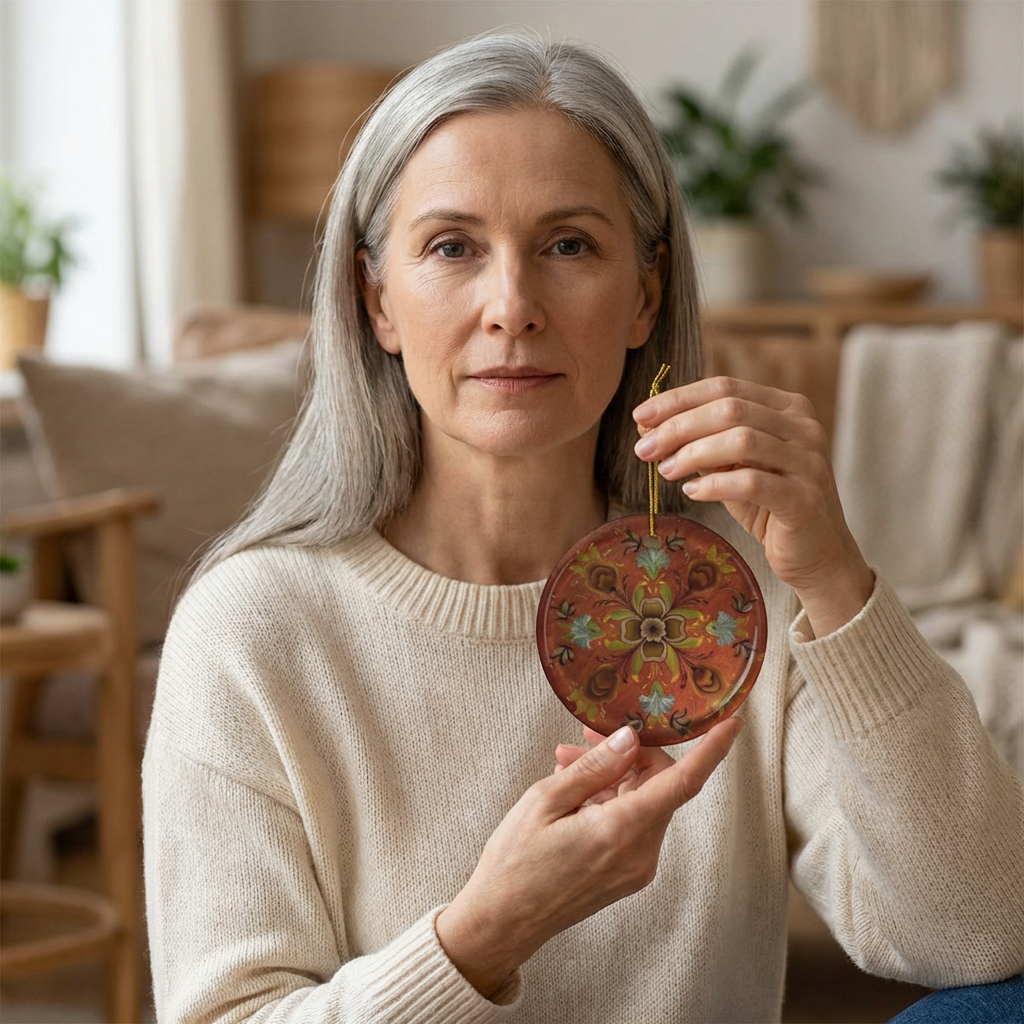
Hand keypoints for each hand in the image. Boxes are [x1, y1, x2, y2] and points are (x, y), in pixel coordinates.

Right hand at [435, 717, 742, 998]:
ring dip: (615, 776)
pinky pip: (633, 824)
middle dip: (630, 754)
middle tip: (586, 736)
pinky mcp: (626, 875)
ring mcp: (636, 868)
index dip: (710, 750)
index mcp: (621, 830)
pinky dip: (612, 800)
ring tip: (566, 763)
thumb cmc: (515, 862)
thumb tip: (629, 739)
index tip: (732, 724)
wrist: (501, 924)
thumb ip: (593, 767)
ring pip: (645, 803)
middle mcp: (639, 853)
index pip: (682, 783)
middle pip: (660, 787)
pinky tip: (575, 791)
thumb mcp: (545, 800)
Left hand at [633, 376, 873, 635]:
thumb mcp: (730, 467)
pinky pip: (752, 483)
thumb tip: (646, 425)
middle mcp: (803, 427)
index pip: (726, 387)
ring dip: (693, 454)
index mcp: (787, 408)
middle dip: (679, 426)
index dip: (679, 399)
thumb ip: (698, 443)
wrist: (816, 554)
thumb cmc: (768, 506)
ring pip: (742, 440)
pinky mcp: (804, 499)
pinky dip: (715, 484)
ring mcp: (808, 461)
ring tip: (666, 471)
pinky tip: (692, 492)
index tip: (640, 415)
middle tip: (645, 449)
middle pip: (730, 409)